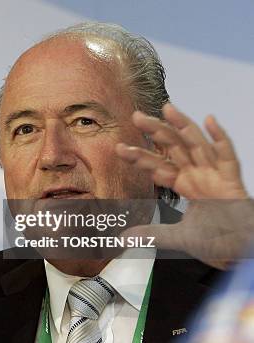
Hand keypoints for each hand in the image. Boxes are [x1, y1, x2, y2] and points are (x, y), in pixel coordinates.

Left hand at [115, 103, 253, 268]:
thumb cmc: (217, 239)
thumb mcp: (179, 237)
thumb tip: (124, 238)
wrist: (241, 249)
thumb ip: (153, 234)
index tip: (119, 149)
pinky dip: (220, 138)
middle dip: (156, 132)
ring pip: (197, 145)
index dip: (140, 158)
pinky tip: (210, 120)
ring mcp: (215, 176)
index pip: (158, 166)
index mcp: (185, 184)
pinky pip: (227, 157)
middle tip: (136, 117)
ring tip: (167, 109)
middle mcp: (198, 175)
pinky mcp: (232, 181)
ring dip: (182, 126)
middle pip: (175, 148)